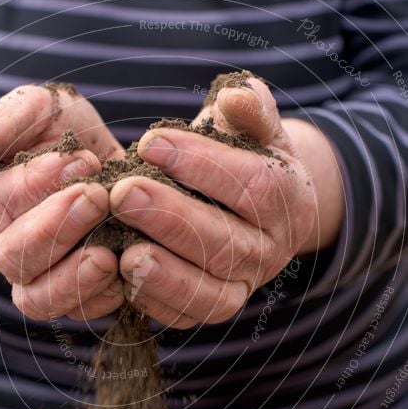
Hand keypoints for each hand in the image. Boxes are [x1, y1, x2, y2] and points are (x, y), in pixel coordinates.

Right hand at [0, 84, 125, 320]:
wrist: (77, 158)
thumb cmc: (47, 132)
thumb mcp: (31, 109)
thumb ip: (3, 122)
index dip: (35, 185)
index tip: (78, 161)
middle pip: (14, 256)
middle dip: (58, 228)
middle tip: (96, 197)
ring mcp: (32, 276)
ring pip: (38, 298)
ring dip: (74, 278)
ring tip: (108, 254)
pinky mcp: (69, 294)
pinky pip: (76, 312)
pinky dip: (102, 297)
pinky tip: (125, 269)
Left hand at [109, 77, 343, 327]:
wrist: (255, 208)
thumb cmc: (244, 157)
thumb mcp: (255, 129)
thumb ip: (250, 111)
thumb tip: (237, 93)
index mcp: (287, 199)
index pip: (252, 185)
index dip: (202, 164)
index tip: (149, 142)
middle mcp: (271, 250)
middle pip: (226, 242)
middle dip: (171, 218)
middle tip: (121, 194)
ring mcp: (243, 285)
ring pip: (211, 291)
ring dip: (165, 274)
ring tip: (124, 251)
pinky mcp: (212, 308)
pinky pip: (186, 315)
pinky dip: (154, 301)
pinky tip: (121, 278)